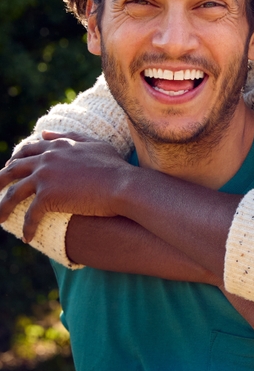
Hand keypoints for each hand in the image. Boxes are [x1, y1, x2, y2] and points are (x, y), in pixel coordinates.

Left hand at [0, 132, 129, 241]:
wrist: (124, 185)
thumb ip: (69, 136)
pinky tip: (27, 237)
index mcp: (57, 146)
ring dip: (3, 208)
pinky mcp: (47, 197)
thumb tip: (45, 133)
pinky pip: (30, 215)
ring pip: (13, 193)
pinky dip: (27, 228)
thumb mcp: (94, 144)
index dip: (16, 160)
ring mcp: (45, 177)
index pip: (27, 150)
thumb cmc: (116, 167)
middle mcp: (46, 159)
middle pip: (12, 170)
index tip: (11, 169)